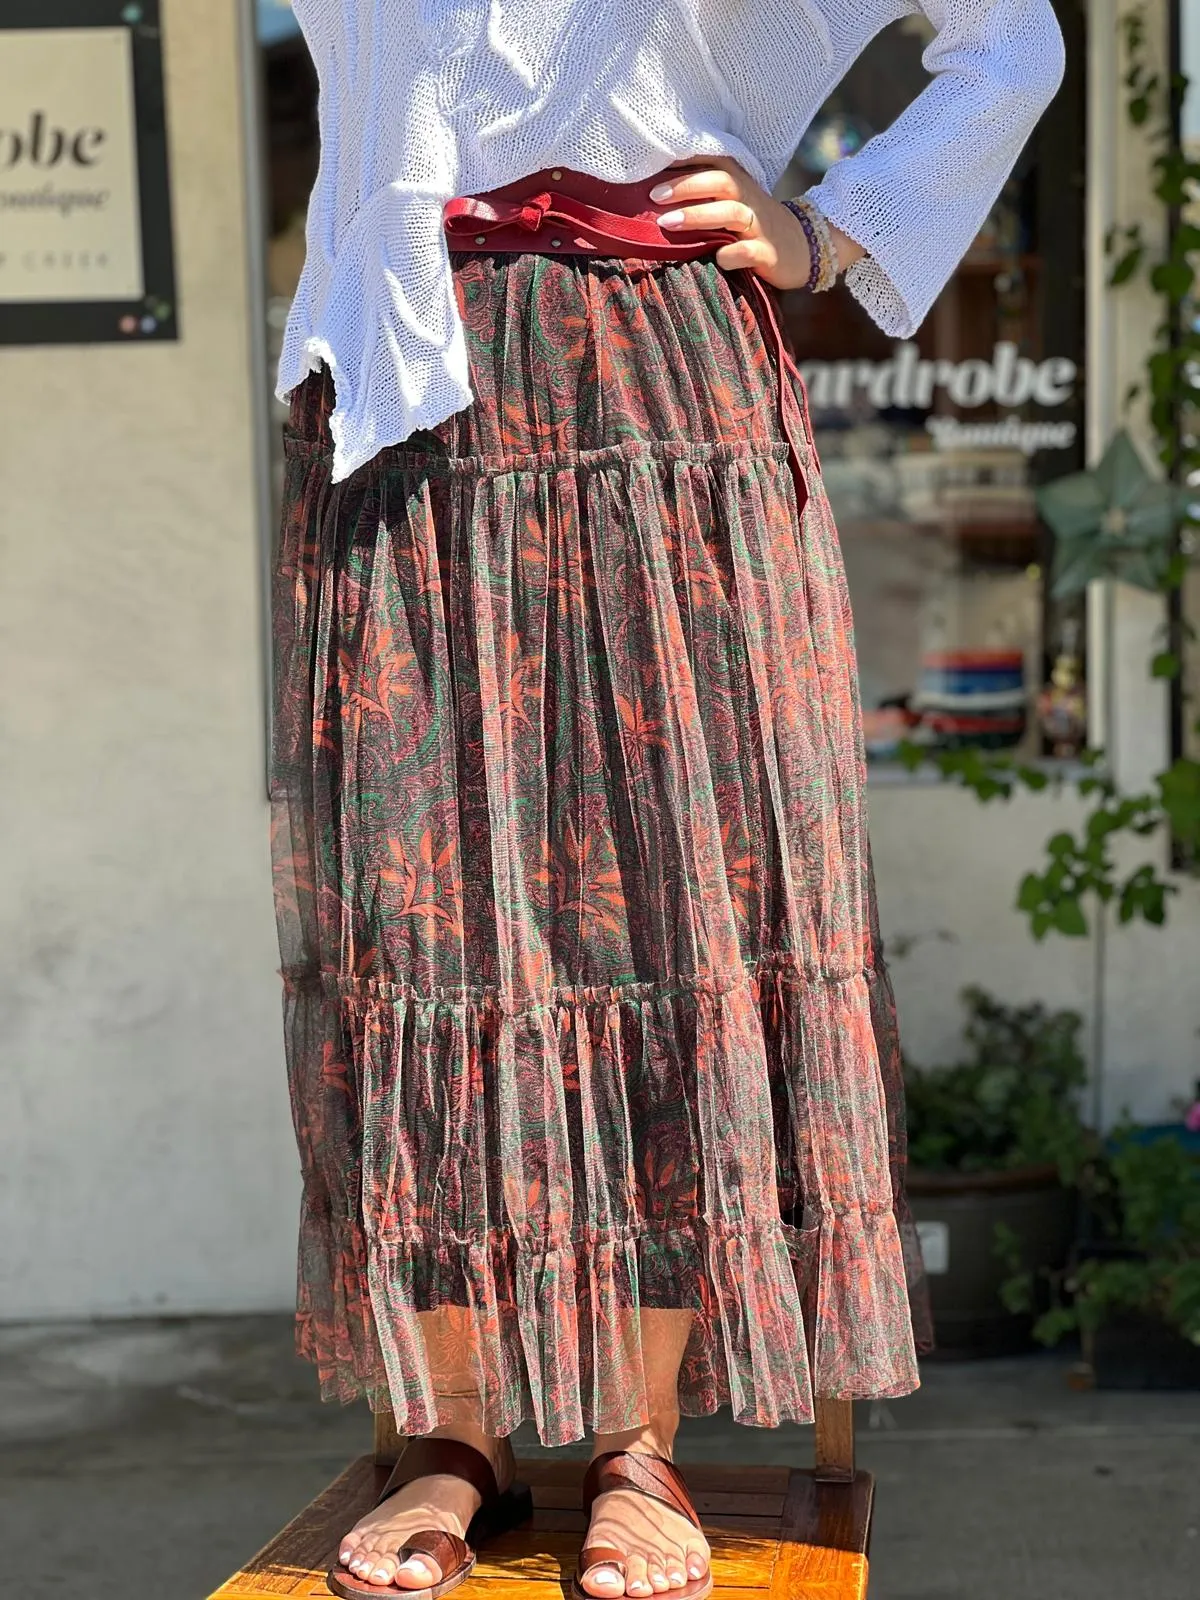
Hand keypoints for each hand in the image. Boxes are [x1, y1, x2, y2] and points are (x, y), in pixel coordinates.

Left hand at [650, 156, 862, 289]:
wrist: (803, 249)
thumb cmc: (754, 226)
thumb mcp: (733, 203)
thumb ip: (704, 196)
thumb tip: (654, 194)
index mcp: (739, 184)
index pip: (713, 161)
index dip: (685, 160)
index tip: (653, 162)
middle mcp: (749, 200)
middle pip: (720, 182)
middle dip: (686, 186)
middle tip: (654, 196)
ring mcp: (760, 227)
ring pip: (731, 213)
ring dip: (698, 216)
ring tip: (668, 223)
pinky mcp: (768, 254)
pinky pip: (749, 251)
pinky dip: (732, 254)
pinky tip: (717, 258)